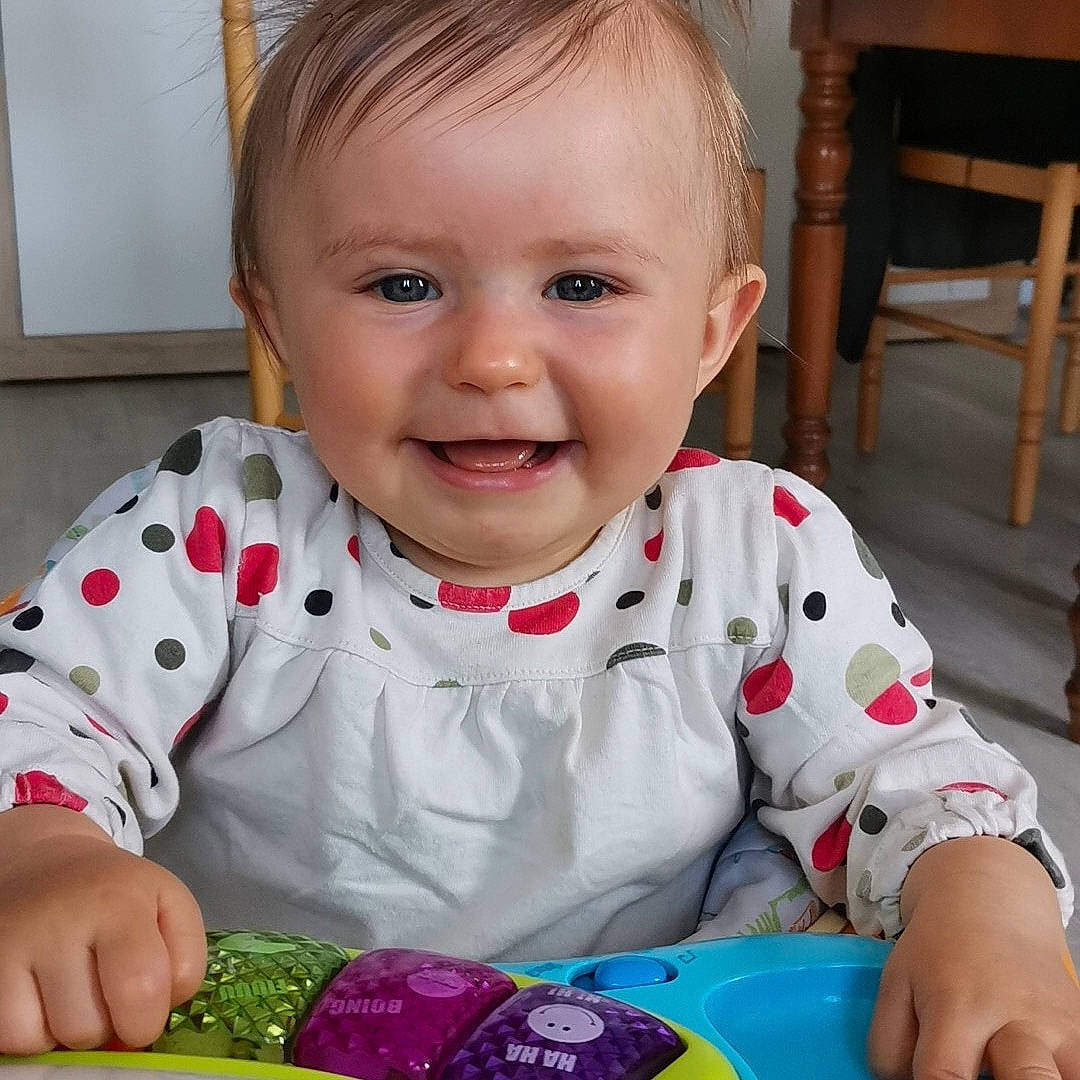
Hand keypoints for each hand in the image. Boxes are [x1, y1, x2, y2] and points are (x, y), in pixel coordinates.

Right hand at [0, 805, 206, 1054]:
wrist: (44, 862)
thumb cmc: (117, 894)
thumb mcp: (169, 905)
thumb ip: (186, 959)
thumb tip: (164, 1011)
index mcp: (121, 902)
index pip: (142, 987)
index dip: (149, 1018)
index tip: (147, 1010)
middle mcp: (62, 922)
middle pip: (92, 1027)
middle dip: (109, 1026)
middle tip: (109, 995)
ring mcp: (14, 946)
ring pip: (49, 1040)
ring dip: (71, 1030)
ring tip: (76, 990)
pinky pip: (13, 1041)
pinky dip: (33, 1033)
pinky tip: (44, 998)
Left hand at [869, 835, 1079, 1079]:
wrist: (992, 906)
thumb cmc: (938, 953)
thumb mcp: (897, 985)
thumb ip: (891, 1045)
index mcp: (958, 1005)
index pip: (945, 1075)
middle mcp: (1016, 1018)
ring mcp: (1059, 1027)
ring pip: (1064, 1079)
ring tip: (1004, 1071)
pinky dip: (1062, 1075)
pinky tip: (1037, 1069)